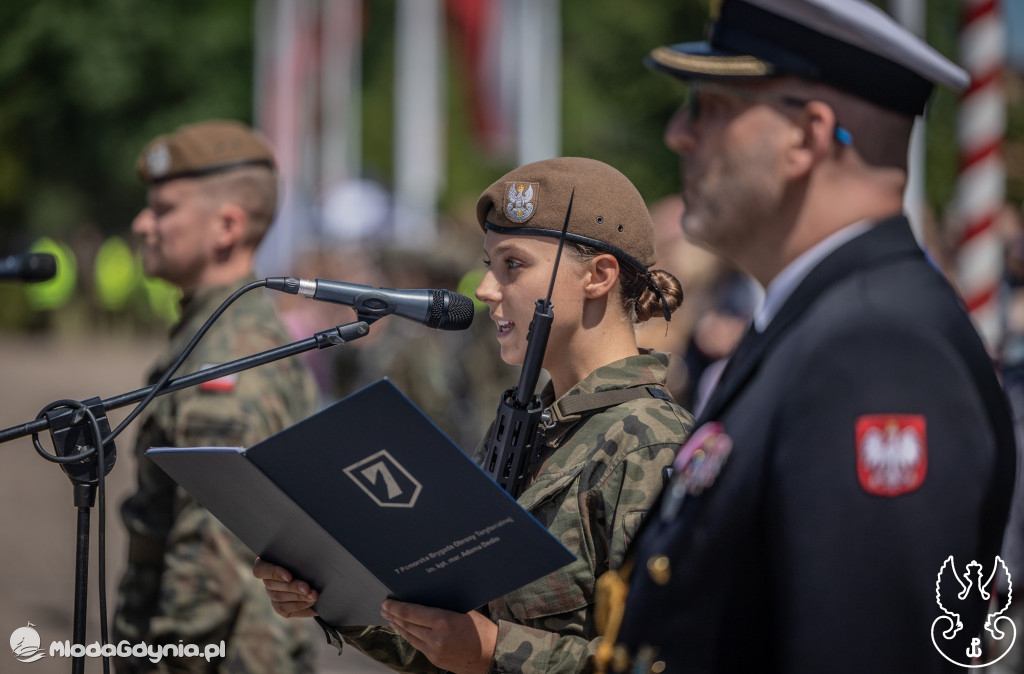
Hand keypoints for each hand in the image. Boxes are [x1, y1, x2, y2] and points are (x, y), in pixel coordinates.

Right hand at [252, 557, 318, 617]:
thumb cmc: (312, 560)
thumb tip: (309, 554)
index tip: (289, 576)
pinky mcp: (280, 606)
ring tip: (313, 595)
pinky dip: (299, 605)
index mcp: (269, 561)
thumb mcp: (307, 556)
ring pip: (279, 597)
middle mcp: (268, 579)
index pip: (260, 569)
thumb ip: (303, 556)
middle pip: (272, 584)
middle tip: (307, 588)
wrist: (321, 579)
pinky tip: (311, 602)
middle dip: (292, 586)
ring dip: (298, 596)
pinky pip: (284, 608)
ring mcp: (272, 594)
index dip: (273, 572)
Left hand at [381, 599, 496, 673]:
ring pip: (409, 636)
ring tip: (389, 618)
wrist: (492, 656)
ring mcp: (434, 651)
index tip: (387, 601)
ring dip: (397, 626)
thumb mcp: (464, 610)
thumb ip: (444, 605)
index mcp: (443, 621)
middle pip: (407, 624)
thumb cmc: (482, 630)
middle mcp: (435, 638)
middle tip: (384, 607)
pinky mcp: (434, 660)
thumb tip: (426, 596)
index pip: (411, 612)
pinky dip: (408, 635)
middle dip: (393, 615)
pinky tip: (404, 630)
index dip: (396, 607)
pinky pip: (417, 645)